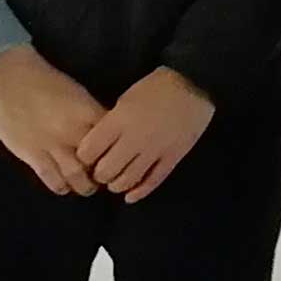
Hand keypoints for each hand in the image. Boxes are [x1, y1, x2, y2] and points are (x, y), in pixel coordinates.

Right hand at [0, 48, 106, 196]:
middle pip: (98, 161)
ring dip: (84, 186)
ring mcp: (52, 145)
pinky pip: (50, 178)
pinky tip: (64, 187)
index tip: (120, 159)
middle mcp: (73, 131)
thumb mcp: (79, 95)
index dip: (119, 153)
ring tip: (87, 187)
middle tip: (106, 178)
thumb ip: (92, 115)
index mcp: (89, 113)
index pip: (114, 140)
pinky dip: (60, 186)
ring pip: (75, 176)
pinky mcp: (31, 154)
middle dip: (105, 174)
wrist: (11, 78)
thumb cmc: (47, 83)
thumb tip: (106, 134)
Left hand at [78, 67, 215, 200]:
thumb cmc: (157, 87)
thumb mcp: (126, 98)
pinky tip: (130, 196)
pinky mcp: (172, 157)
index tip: (87, 156)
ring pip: (127, 180)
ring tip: (116, 180)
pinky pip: (152, 181)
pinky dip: (139, 192)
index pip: (88, 151)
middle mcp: (134, 139)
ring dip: (117, 184)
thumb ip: (111, 123)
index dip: (84, 157)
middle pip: (105, 171)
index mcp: (119, 121)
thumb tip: (101, 144)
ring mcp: (154, 150)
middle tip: (102, 170)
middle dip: (99, 174)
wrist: (195, 85)